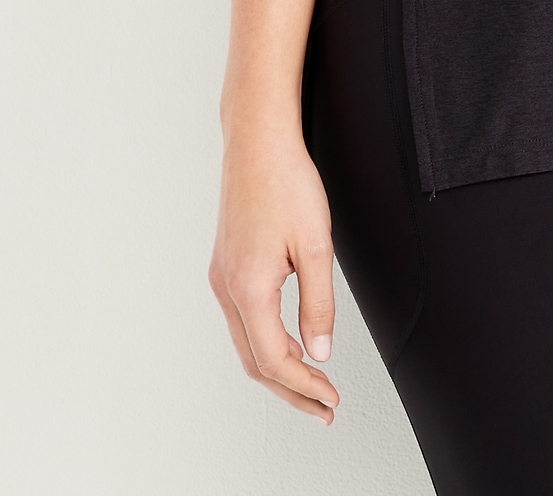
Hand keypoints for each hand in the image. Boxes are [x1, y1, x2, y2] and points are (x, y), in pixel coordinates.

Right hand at [210, 122, 339, 422]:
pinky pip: (243, 321)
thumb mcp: (316, 244)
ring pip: (246, 343)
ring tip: (311, 384)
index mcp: (248, 288)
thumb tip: (320, 349)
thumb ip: (318, 302)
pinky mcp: (226, 266)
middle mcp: (226, 288)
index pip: (274, 359)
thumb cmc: (286, 182)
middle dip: (290, 391)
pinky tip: (290, 343)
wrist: (257, 144)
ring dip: (278, 369)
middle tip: (322, 408)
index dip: (304, 386)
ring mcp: (222, 278)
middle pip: (255, 362)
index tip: (330, 399)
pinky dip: (266, 342)